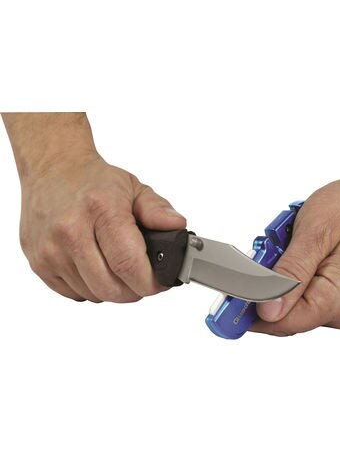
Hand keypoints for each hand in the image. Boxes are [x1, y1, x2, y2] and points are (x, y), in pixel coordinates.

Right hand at [20, 152, 185, 302]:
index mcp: (101, 209)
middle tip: (142, 277)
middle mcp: (71, 231)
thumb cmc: (94, 181)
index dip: (150, 281)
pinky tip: (96, 267)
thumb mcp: (134, 188)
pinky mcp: (38, 263)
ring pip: (94, 294)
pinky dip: (91, 288)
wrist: (53, 170)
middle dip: (135, 289)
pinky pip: (74, 293)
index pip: (128, 264)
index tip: (160, 281)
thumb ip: (158, 210)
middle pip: (111, 287)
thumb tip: (177, 226)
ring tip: (118, 267)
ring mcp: (51, 250)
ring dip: (113, 289)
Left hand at [252, 174, 339, 334]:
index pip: (281, 322)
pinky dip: (297, 276)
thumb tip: (267, 311)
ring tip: (293, 241)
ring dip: (283, 277)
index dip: (250, 309)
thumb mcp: (316, 232)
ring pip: (295, 304)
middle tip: (271, 247)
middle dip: (269, 284)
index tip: (230, 292)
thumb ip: (290, 276)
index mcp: (338, 298)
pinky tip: (304, 250)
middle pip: (286, 314)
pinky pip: (308, 295)